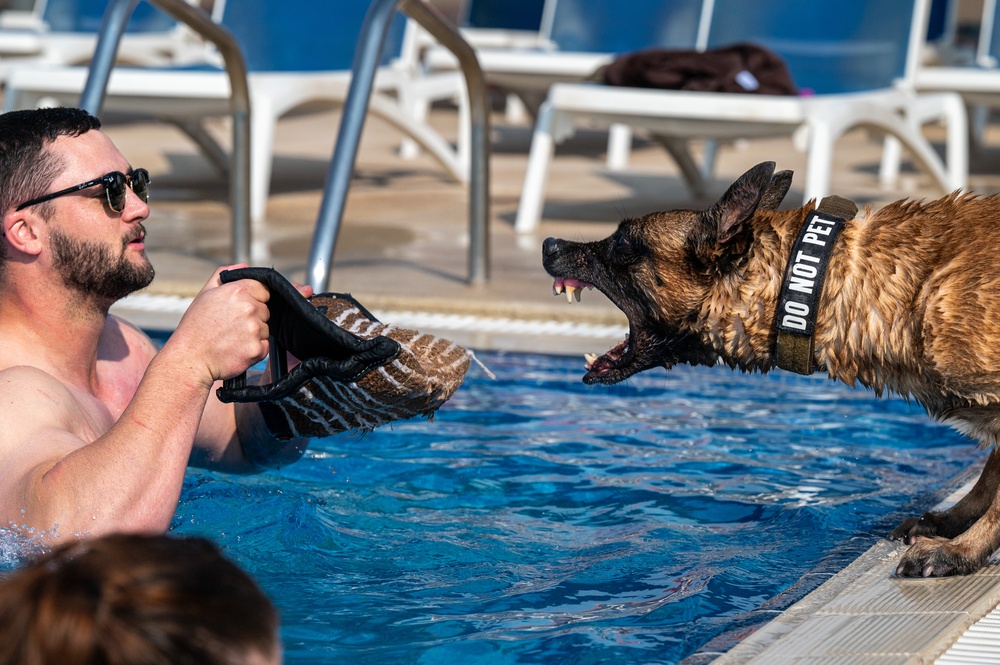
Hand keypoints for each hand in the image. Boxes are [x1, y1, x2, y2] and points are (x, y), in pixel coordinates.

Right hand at [167, 265, 271, 386]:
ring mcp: (254, 329)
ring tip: (231, 338)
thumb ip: (225, 275)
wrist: (189, 359)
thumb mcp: (205, 294)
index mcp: (237, 291)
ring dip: (254, 334)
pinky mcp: (257, 349)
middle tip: (231, 325)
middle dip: (253, 316)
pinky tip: (236, 349)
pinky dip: (254, 349)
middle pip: (266, 310)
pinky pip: (265, 346)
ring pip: (266, 328)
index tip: (240, 308)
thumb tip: (244, 266)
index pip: (264, 289)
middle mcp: (248, 308)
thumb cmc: (195, 327)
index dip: (254, 298)